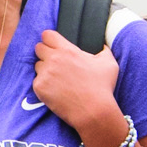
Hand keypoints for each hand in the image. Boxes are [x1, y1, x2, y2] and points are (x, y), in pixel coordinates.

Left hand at [25, 28, 130, 146]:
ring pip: (37, 65)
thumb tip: (102, 45)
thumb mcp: (109, 64)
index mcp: (67, 50)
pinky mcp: (39, 88)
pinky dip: (44, 85)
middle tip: (55, 63)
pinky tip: (56, 90)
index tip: (53, 44)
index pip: (47, 35)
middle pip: (38, 48)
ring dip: (44, 70)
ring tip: (58, 79)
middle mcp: (53, 59)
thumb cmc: (102, 88)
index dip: (50, 39)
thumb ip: (104, 50)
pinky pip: (36, 81)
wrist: (93, 111)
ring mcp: (45, 74)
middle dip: (45, 53)